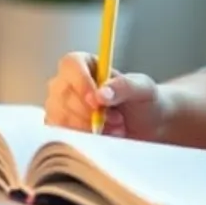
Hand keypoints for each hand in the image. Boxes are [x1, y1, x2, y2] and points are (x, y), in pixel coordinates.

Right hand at [44, 52, 165, 139]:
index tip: (96, 102)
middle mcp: (67, 82)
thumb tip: (101, 94)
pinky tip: (103, 138)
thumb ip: (124, 86)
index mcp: (85, 63)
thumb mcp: (142, 88)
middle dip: (91, 113)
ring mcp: (59, 106)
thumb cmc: (143, 101)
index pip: (70, 64)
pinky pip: (62, 136)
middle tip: (117, 118)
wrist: (146, 126)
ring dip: (90, 128)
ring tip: (114, 128)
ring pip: (62, 118)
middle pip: (64, 95)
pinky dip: (84, 140)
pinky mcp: (60, 128)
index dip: (80, 83)